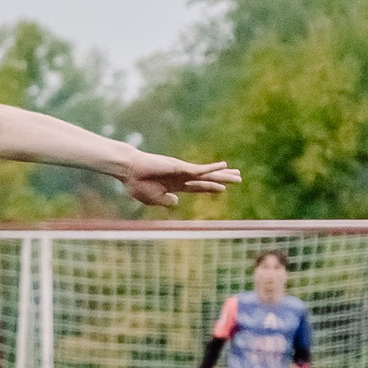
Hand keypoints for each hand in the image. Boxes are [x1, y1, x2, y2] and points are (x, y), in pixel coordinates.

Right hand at [118, 151, 241, 208]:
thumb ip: (165, 201)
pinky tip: (223, 166)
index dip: (210, 189)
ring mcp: (182, 172)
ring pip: (207, 175)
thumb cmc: (136, 184)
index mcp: (174, 186)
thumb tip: (177, 201)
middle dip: (222, 180)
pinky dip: (212, 168)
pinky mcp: (180, 167)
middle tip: (238, 179)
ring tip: (238, 175)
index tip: (222, 189)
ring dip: (223, 175)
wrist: (129, 171)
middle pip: (207, 180)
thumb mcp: (151, 199)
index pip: (197, 188)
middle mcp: (181, 178)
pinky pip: (200, 169)